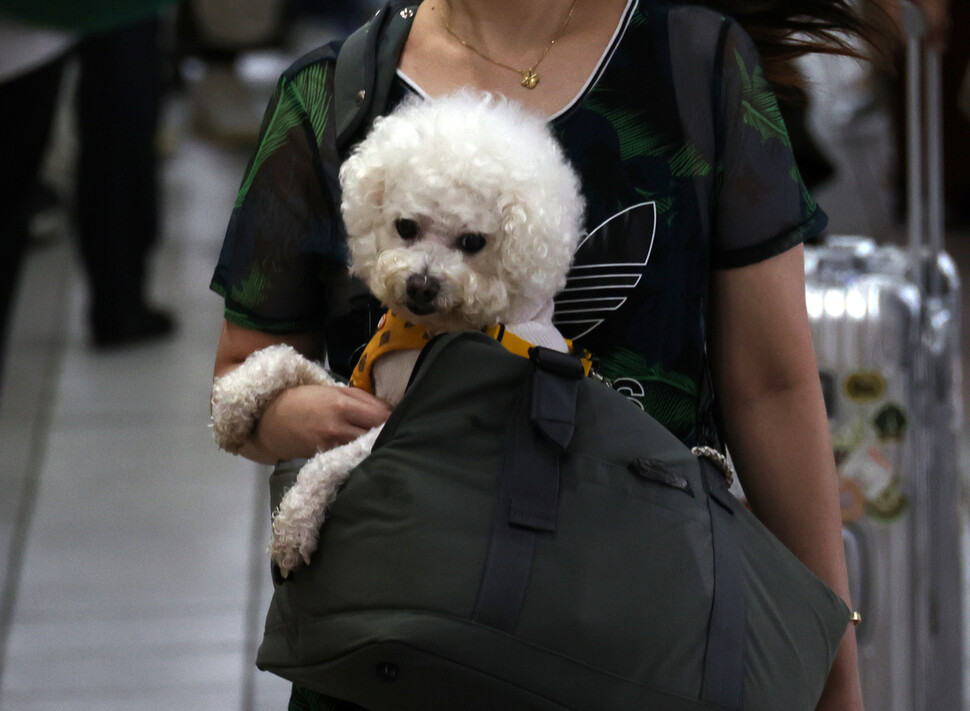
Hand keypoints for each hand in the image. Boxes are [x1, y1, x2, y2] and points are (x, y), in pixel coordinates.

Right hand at [248, 383, 390, 461]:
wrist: (271, 421)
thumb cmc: (305, 400)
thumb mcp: (333, 390)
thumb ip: (362, 398)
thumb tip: (389, 409)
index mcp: (342, 404)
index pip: (381, 415)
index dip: (392, 417)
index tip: (396, 418)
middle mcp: (338, 427)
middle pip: (377, 434)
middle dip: (386, 433)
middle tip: (391, 431)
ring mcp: (332, 446)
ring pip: (366, 449)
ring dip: (375, 445)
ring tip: (379, 441)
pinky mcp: (326, 459)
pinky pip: (352, 458)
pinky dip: (361, 454)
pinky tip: (362, 451)